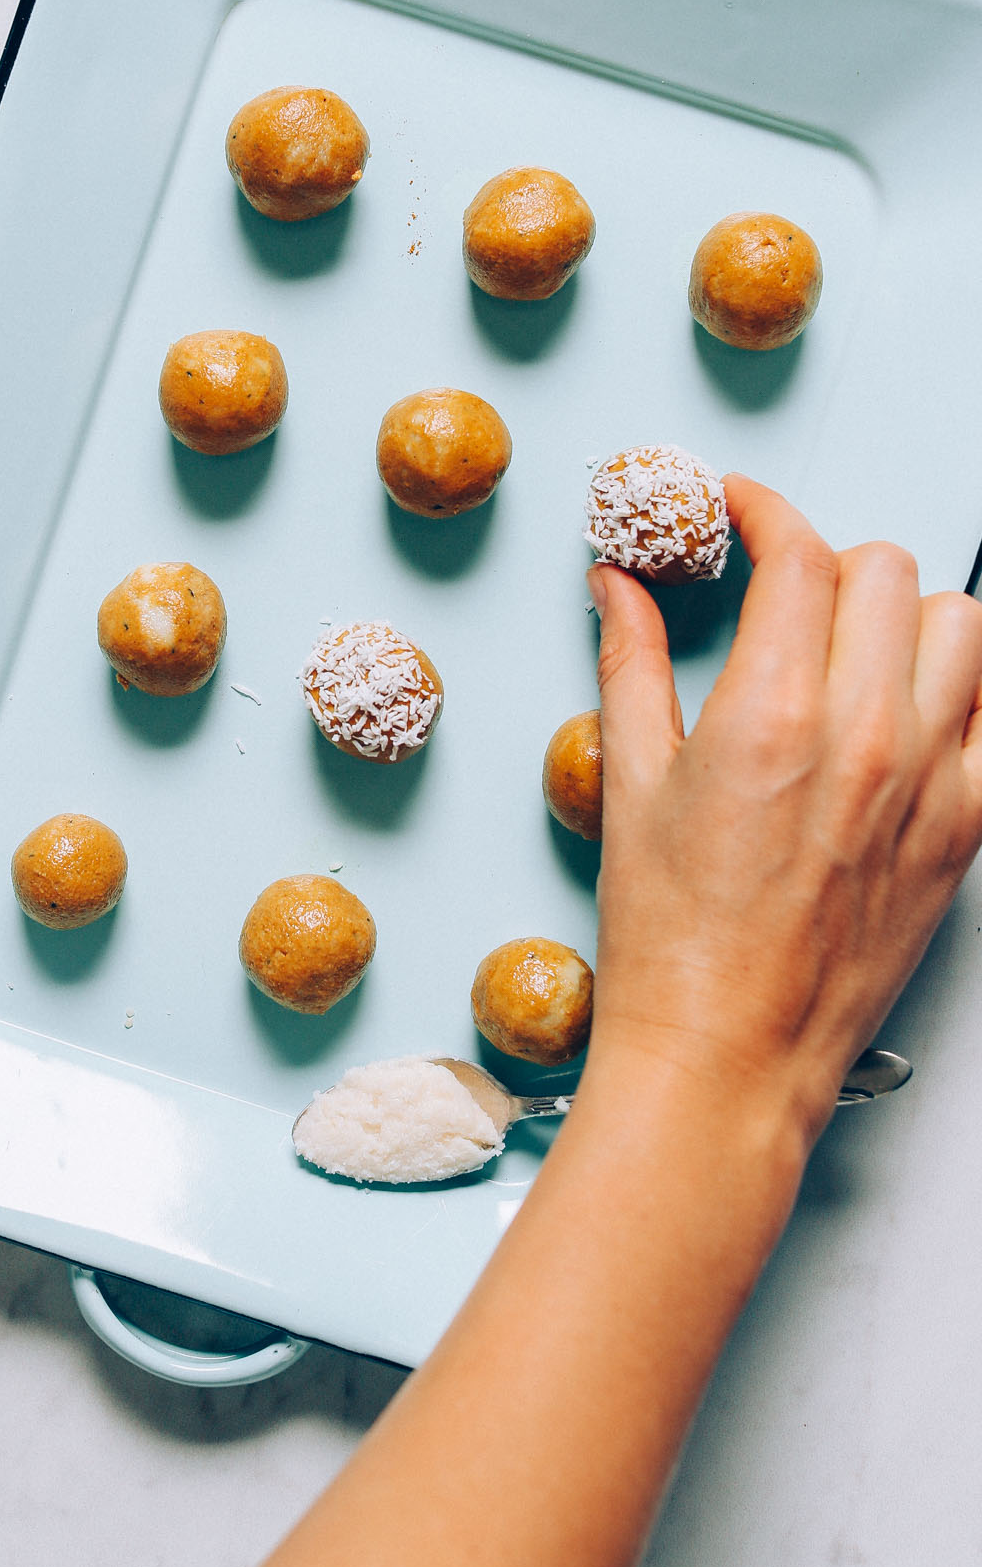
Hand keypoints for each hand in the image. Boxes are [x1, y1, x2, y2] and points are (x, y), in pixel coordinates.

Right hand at [589, 475, 981, 1141]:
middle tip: (784, 593)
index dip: (762, 510)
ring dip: (908, 616)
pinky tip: (907, 716)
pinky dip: (962, 695)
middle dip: (826, 562)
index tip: (740, 509)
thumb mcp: (631, 784)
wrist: (728, 1057)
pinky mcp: (968, 829)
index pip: (798, 553)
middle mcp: (867, 736)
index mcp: (771, 715)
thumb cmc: (671, 940)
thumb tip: (619, 587)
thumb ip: (631, 664)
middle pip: (886, 571)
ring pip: (964, 627)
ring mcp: (932, 782)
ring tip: (855, 649)